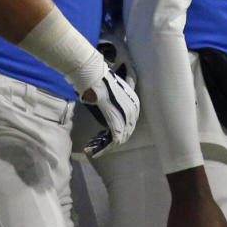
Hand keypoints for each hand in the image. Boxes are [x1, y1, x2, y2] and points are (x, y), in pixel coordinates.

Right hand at [84, 27, 136, 156]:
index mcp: (134, 101)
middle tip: (101, 145)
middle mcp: (133, 108)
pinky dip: (105, 147)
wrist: (93, 74)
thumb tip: (106, 105)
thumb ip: (114, 100)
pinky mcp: (116, 120)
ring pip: (121, 137)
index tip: (108, 135)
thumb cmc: (98, 78)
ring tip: (96, 149)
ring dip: (108, 145)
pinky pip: (114, 138)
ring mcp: (126, 115)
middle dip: (115, 139)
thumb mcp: (112, 89)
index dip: (121, 130)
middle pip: (127, 130)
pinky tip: (96, 151)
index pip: (130, 121)